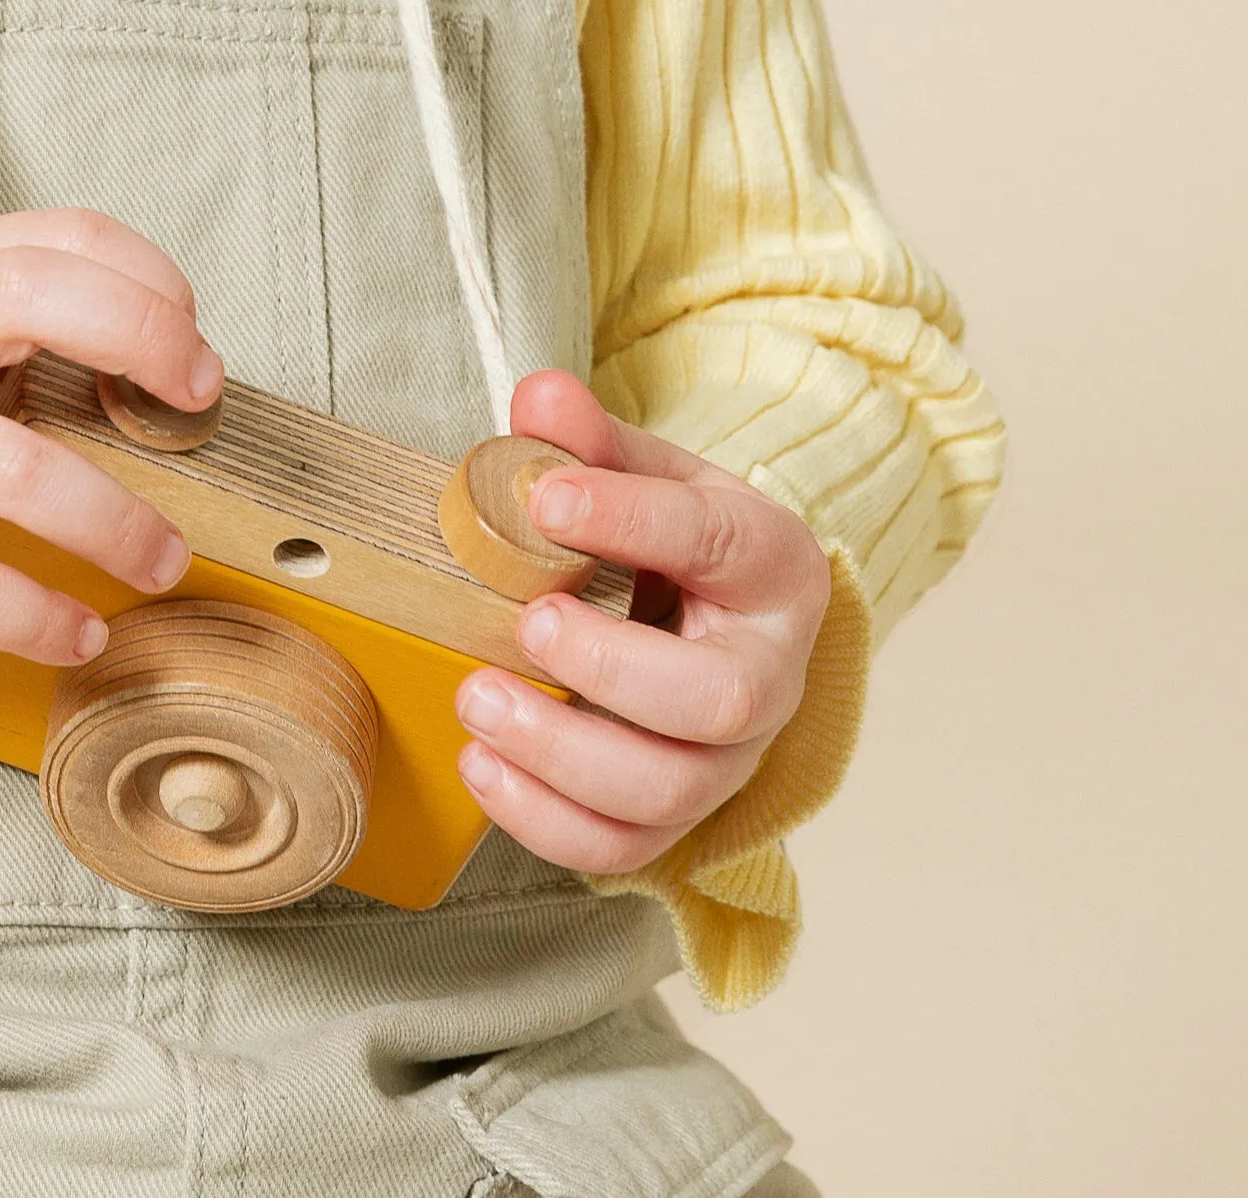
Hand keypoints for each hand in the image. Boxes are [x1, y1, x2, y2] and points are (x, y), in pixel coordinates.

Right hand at [0, 209, 217, 694]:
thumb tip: (144, 365)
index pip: (48, 234)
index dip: (143, 275)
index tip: (190, 339)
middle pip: (29, 292)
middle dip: (141, 336)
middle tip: (196, 401)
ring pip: (15, 464)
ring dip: (114, 521)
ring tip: (158, 560)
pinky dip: (34, 616)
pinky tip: (74, 632)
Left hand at [450, 369, 832, 875]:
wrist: (708, 613)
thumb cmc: (672, 539)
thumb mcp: (646, 471)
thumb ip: (591, 440)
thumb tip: (537, 398)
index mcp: (769, 566)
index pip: (718, 542)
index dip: (631, 520)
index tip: (546, 500)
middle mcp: (769, 676)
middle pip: (719, 702)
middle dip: (610, 671)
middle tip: (526, 624)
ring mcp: (730, 761)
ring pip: (669, 791)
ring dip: (562, 754)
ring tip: (477, 698)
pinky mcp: (679, 817)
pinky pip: (623, 849)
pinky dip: (545, 822)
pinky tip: (481, 764)